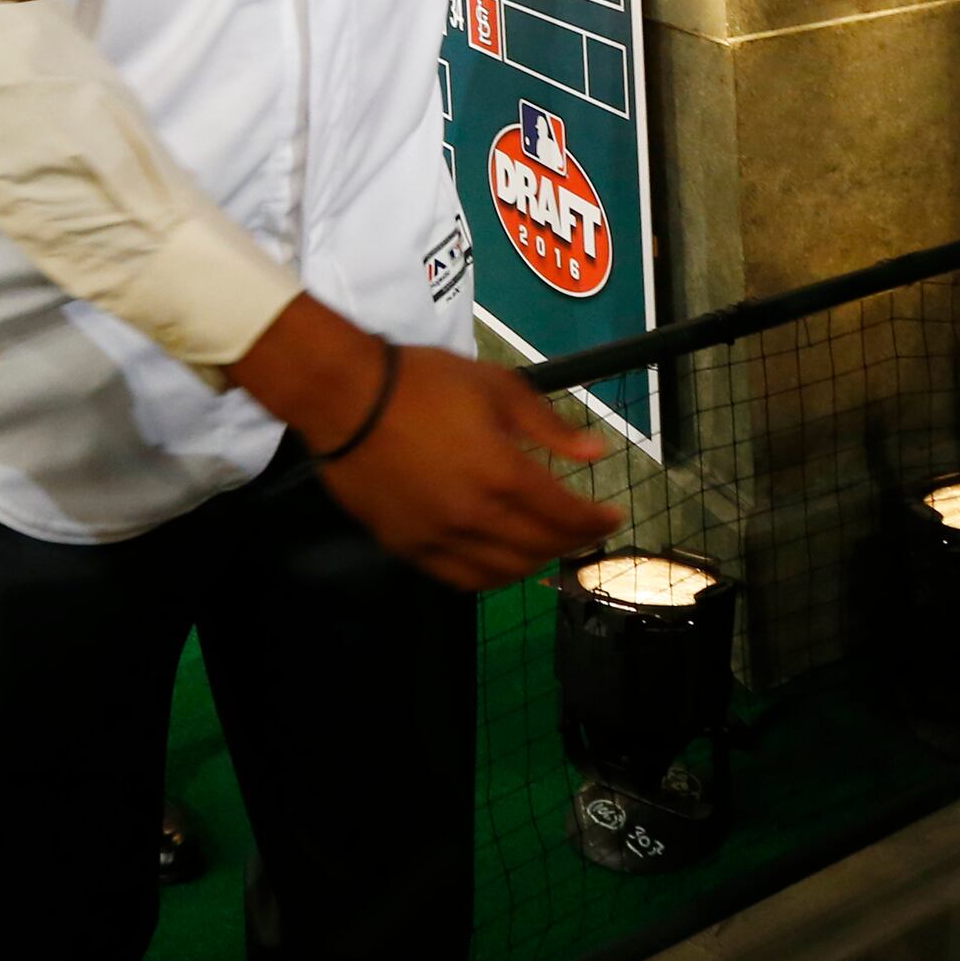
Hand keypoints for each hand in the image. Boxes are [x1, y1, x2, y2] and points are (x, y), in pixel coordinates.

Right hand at [228, 294, 621, 588]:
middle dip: (571, 542)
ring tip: (547, 547)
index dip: (595, 520)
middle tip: (585, 531)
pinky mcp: (408, 547)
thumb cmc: (423, 382)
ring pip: (502, 572)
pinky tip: (500, 562)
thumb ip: (549, 426)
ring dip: (535, 564)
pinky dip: (490, 576)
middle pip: (540, 547)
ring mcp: (439, 537)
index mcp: (502, 473)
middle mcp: (475, 515)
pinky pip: (460, 578)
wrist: (346, 398)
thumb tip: (596, 452)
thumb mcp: (496, 387)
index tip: (613, 516)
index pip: (564, 514)